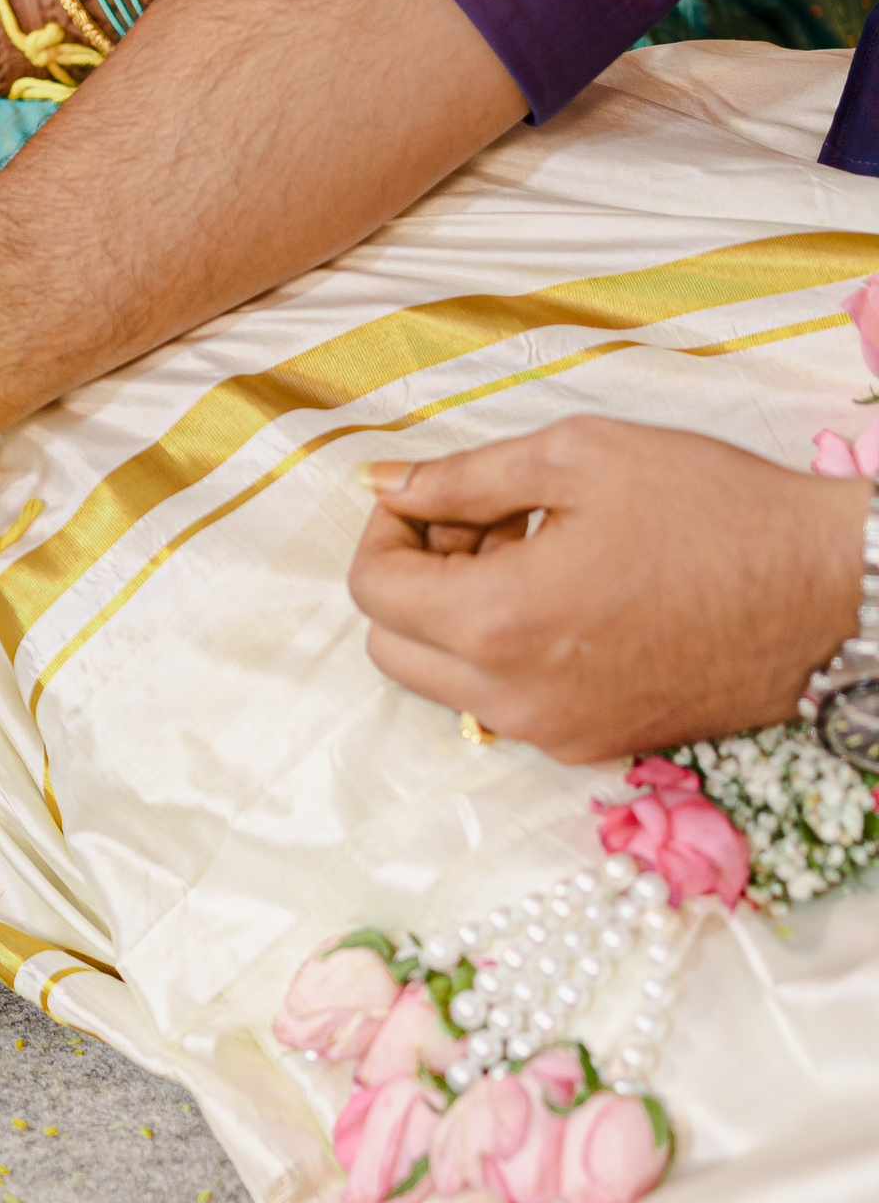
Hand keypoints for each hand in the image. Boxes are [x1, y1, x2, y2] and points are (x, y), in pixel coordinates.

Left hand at [346, 417, 868, 761]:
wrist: (830, 591)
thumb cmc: (716, 512)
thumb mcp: (579, 457)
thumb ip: (462, 477)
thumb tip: (384, 483)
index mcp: (496, 622)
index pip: (372, 592)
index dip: (385, 533)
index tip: (423, 498)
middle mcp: (510, 695)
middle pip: (391, 646)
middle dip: (412, 580)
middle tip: (476, 524)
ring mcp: (550, 730)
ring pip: (443, 680)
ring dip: (456, 618)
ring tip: (532, 552)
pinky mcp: (589, 745)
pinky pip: (506, 703)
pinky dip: (506, 653)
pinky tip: (570, 598)